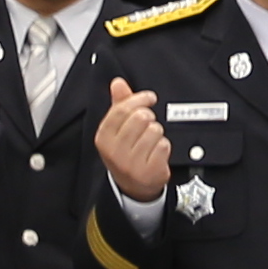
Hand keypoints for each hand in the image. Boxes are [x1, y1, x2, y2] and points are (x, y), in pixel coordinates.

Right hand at [95, 78, 171, 206]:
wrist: (133, 186)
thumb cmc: (125, 153)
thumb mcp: (117, 130)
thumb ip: (119, 104)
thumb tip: (118, 82)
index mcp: (103, 137)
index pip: (121, 109)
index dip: (139, 99)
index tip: (149, 97)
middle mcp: (114, 151)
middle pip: (140, 117)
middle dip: (149, 118)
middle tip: (148, 125)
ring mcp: (131, 163)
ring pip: (154, 130)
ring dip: (157, 133)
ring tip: (150, 142)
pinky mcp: (148, 172)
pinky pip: (164, 145)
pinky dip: (164, 146)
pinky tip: (156, 153)